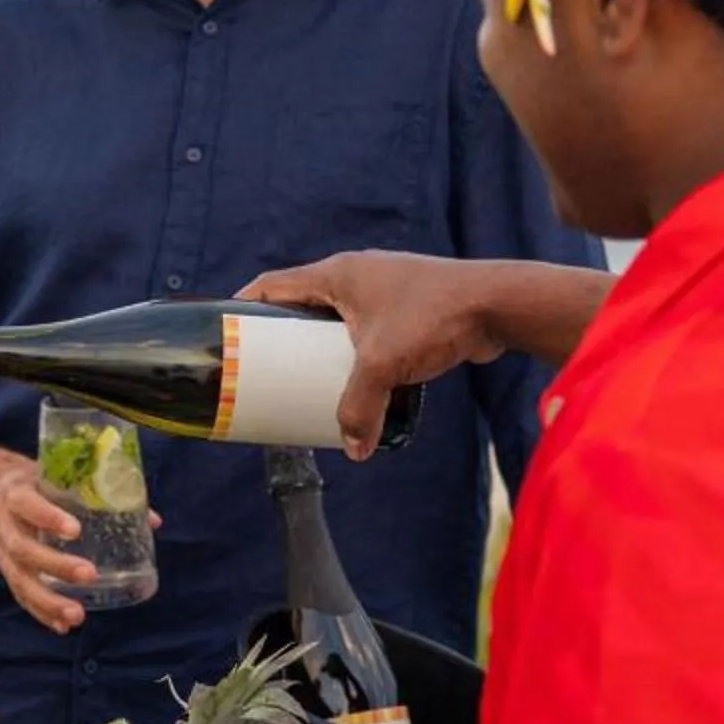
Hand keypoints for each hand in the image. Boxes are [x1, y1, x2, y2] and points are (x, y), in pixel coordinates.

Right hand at [0, 457, 98, 634]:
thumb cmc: (34, 482)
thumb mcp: (56, 476)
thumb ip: (98, 494)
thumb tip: (152, 520)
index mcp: (15, 494)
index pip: (28, 505)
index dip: (48, 517)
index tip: (76, 530)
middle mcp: (3, 524)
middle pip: (23, 549)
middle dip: (56, 565)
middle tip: (89, 575)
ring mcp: (0, 550)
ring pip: (19, 579)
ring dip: (48, 601)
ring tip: (77, 616)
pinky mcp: (5, 570)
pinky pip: (20, 594)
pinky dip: (41, 612)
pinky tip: (62, 626)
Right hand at [238, 252, 505, 458]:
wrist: (497, 305)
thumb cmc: (433, 319)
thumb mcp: (382, 365)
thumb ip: (359, 408)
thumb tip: (354, 450)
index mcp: (336, 274)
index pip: (272, 285)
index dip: (244, 308)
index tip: (226, 335)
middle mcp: (356, 275)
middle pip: (302, 304)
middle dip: (282, 336)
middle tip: (264, 370)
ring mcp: (384, 289)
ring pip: (338, 319)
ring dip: (321, 347)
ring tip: (307, 381)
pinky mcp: (409, 306)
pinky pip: (368, 329)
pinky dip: (356, 352)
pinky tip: (359, 380)